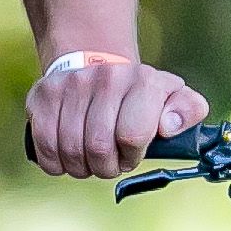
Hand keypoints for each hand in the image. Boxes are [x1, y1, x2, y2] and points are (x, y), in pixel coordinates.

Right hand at [26, 54, 211, 178]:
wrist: (97, 63)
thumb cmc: (139, 94)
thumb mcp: (173, 97)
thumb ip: (188, 110)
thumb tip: (169, 125)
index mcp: (143, 81)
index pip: (132, 136)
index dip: (132, 156)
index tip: (132, 152)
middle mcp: (106, 77)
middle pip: (98, 148)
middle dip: (106, 166)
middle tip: (110, 160)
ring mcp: (71, 85)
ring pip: (70, 151)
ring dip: (82, 167)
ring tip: (90, 157)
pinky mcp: (42, 96)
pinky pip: (45, 148)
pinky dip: (57, 163)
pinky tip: (68, 156)